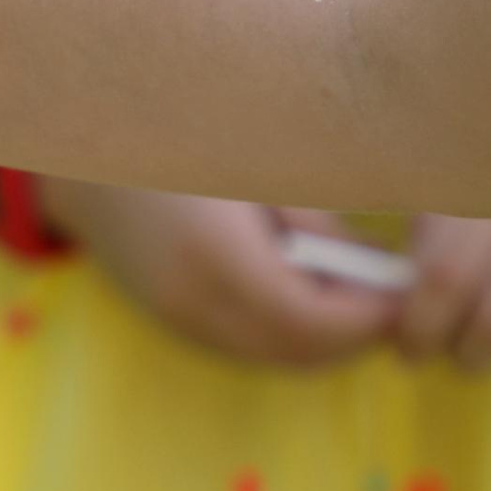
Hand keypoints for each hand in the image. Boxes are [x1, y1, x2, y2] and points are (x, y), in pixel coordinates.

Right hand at [36, 178, 398, 366]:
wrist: (85, 150)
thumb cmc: (178, 132)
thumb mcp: (260, 164)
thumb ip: (318, 220)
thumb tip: (377, 271)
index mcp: (214, 251)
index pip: (311, 320)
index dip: (367, 316)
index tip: (405, 288)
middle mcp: (191, 298)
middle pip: (297, 352)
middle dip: (355, 335)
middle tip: (392, 294)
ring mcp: (177, 315)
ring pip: (275, 357)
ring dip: (324, 338)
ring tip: (354, 288)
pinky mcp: (171, 319)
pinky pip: (247, 346)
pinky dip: (289, 332)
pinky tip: (305, 286)